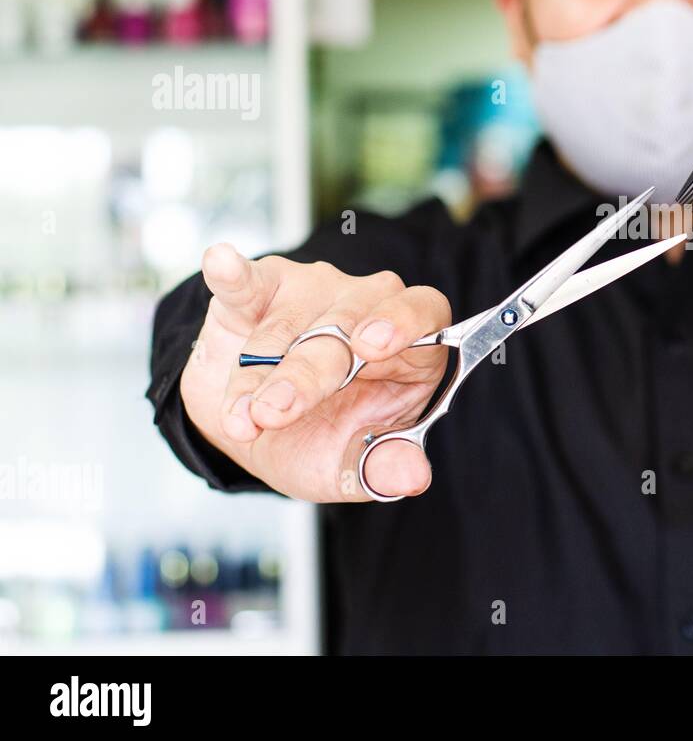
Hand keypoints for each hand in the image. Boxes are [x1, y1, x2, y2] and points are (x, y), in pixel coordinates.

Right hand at [178, 243, 451, 501]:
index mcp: (410, 343)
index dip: (402, 323)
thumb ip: (382, 468)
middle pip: (345, 327)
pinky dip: (234, 275)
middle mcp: (369, 305)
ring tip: (242, 419)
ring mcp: (316, 290)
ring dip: (256, 376)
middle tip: (273, 415)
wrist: (252, 429)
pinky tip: (221, 263)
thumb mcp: (349, 466)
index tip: (371, 347)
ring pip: (288, 326)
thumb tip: (412, 477)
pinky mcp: (262, 288)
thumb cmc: (316, 439)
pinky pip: (248, 282)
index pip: (423, 312)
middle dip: (304, 376)